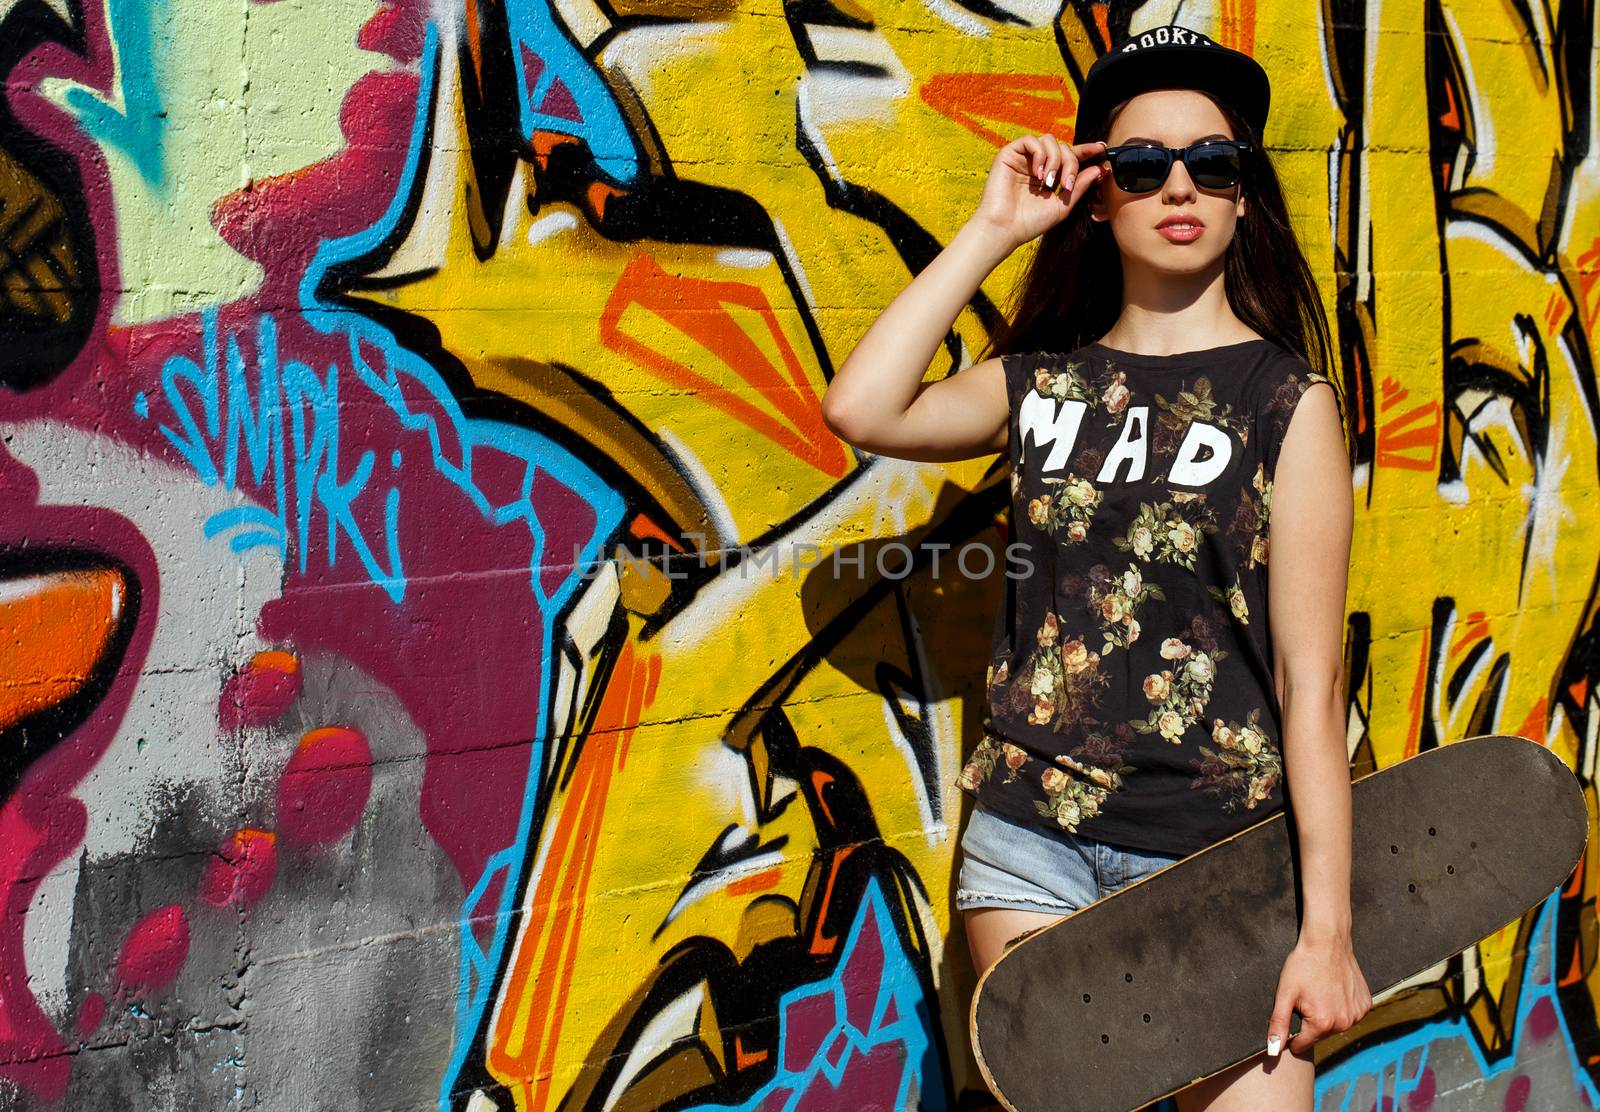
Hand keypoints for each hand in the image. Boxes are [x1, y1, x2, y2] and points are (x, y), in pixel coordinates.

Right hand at [969, 134, 1109, 251]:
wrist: (1005, 229)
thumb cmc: (1030, 222)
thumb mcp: (1062, 205)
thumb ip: (1080, 186)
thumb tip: (1100, 169)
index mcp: (1050, 175)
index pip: (1070, 156)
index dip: (1086, 151)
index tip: (1101, 149)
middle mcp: (1037, 164)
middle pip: (1063, 147)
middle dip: (1071, 163)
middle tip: (1067, 184)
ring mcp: (1023, 158)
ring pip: (1049, 140)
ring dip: (1055, 159)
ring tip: (1049, 182)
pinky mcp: (1009, 154)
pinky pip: (1030, 140)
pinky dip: (1040, 154)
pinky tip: (1038, 173)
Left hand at [1267, 931, 1372, 1057]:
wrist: (1327, 942)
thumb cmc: (1303, 966)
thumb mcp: (1284, 993)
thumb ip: (1278, 1024)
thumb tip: (1273, 1050)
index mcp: (1322, 1023)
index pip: (1302, 1044)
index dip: (1292, 1035)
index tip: (1290, 1017)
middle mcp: (1343, 1023)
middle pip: (1319, 1034)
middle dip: (1310, 1022)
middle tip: (1306, 998)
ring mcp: (1357, 1014)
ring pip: (1335, 1025)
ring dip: (1326, 1015)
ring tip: (1319, 992)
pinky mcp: (1366, 1004)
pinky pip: (1350, 1014)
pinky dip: (1341, 1007)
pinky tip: (1334, 990)